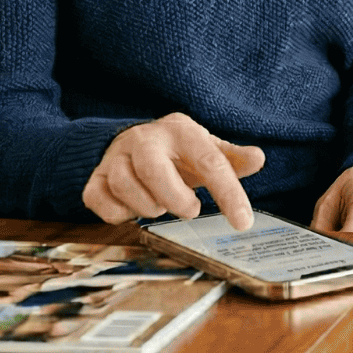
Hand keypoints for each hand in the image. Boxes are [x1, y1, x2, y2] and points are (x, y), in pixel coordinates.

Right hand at [82, 112, 265, 226]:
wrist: (131, 142)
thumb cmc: (177, 152)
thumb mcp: (206, 148)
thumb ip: (231, 158)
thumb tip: (258, 158)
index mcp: (180, 131)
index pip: (209, 160)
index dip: (228, 193)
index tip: (243, 222)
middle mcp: (144, 139)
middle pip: (153, 170)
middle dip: (175, 198)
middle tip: (190, 210)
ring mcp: (115, 158)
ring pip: (125, 187)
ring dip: (148, 207)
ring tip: (160, 205)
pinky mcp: (94, 178)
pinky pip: (100, 202)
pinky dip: (119, 214)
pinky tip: (133, 208)